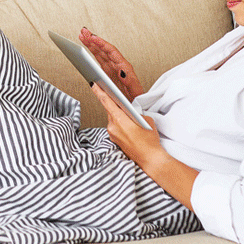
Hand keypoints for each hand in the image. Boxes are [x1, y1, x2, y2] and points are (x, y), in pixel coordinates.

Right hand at [79, 27, 143, 100]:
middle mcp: (117, 66)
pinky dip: (91, 54)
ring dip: (91, 44)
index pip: (111, 51)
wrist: (133, 107)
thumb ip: (129, 80)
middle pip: (104, 49)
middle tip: (84, 32)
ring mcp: (111, 69)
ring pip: (100, 53)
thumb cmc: (135, 98)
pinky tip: (85, 49)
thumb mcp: (135, 90)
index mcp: (124, 67)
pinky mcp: (107, 74)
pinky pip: (98, 60)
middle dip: (93, 40)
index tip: (93, 37)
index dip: (101, 43)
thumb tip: (122, 71)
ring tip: (82, 36)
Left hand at [92, 83, 198, 210]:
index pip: (107, 102)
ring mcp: (112, 134)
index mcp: (119, 120)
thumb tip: (131, 111)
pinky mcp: (114, 140)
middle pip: (110, 110)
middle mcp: (112, 127)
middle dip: (113, 103)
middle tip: (117, 97)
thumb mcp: (146, 120)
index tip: (94, 84)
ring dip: (118, 115)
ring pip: (112, 119)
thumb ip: (136, 112)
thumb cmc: (150, 141)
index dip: (99, 92)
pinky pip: (115, 127)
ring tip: (129, 115)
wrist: (150, 159)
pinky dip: (120, 123)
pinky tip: (128, 125)